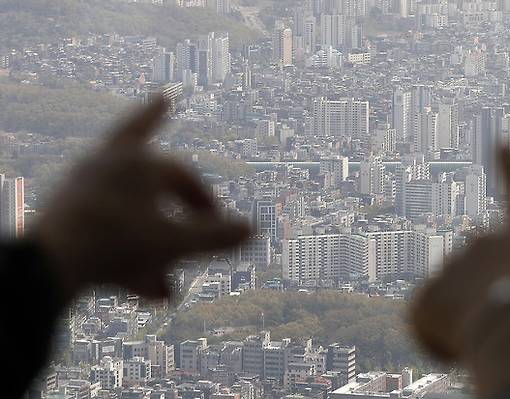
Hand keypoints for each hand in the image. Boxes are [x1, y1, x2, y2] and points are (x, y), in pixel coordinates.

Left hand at [32, 98, 250, 299]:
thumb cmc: (114, 246)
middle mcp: (107, 164)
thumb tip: (254, 229)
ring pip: (125, 196)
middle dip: (161, 171)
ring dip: (149, 228)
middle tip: (162, 109)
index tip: (215, 225)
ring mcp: (82, 183)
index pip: (183, 175)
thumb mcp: (175, 243)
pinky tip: (131, 266)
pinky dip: (124, 237)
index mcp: (138, 163)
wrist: (47, 264)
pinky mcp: (63, 207)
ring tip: (161, 258)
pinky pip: (103, 215)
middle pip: (142, 148)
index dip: (204, 199)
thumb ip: (215, 237)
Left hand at [411, 149, 509, 397]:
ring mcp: (448, 264)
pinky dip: (441, 340)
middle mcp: (481, 240)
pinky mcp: (423, 295)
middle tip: (505, 319)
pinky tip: (460, 346)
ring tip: (488, 335)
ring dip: (469, 320)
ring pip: (456, 301)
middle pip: (481, 274)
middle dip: (488, 296)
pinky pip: (430, 322)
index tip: (501, 143)